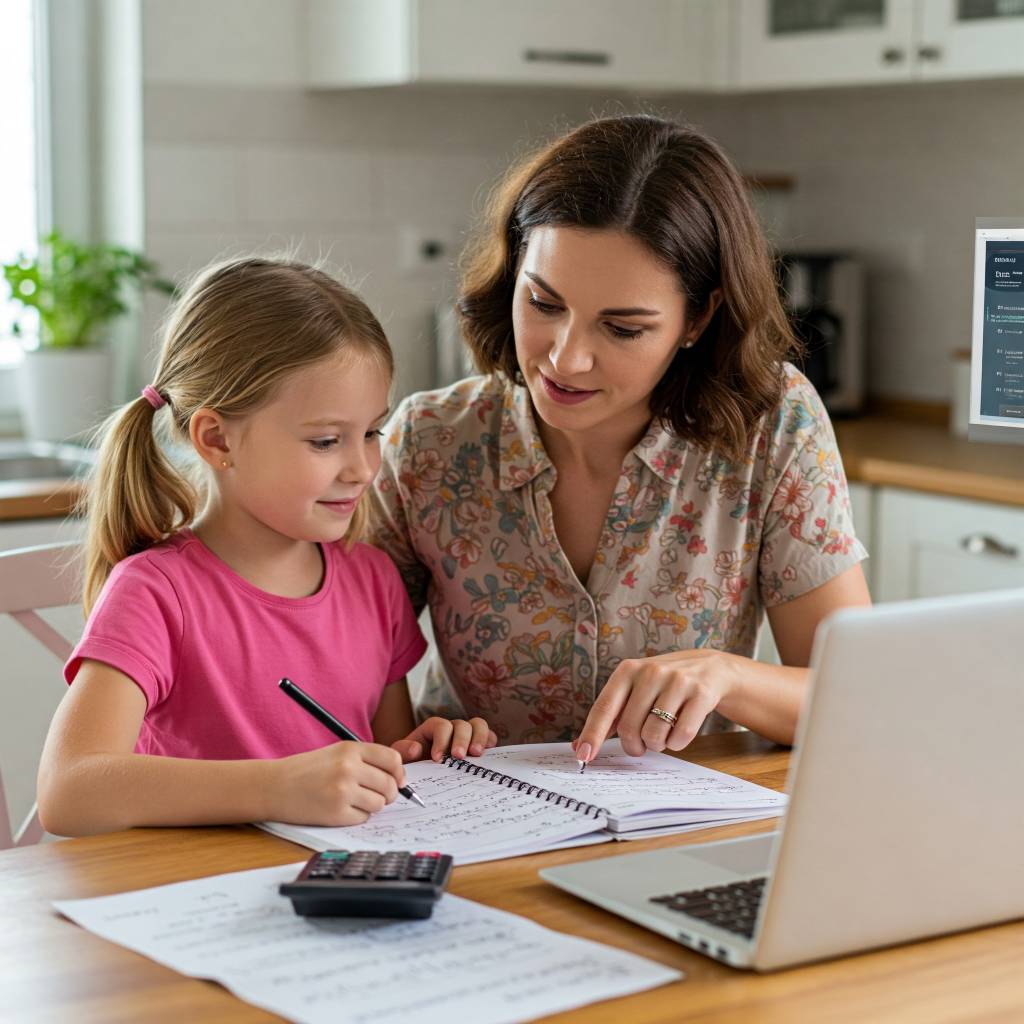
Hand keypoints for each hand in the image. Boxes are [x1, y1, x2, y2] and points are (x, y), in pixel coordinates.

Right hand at [269, 741, 405, 825]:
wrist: (274, 786)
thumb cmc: (307, 770)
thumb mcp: (337, 753)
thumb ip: (367, 760)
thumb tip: (401, 777)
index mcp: (350, 749)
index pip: (392, 759)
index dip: (399, 772)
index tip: (398, 780)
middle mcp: (348, 768)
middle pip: (390, 784)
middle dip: (388, 793)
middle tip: (377, 794)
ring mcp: (342, 791)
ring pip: (379, 804)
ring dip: (371, 805)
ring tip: (354, 800)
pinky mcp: (335, 813)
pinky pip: (363, 818)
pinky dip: (356, 816)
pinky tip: (341, 809)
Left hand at [390, 717, 497, 762]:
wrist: (423, 776)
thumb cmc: (412, 766)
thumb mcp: (401, 758)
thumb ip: (403, 751)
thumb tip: (417, 748)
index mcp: (433, 729)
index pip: (441, 725)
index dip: (441, 739)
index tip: (437, 758)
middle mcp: (452, 729)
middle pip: (461, 724)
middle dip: (461, 739)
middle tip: (458, 757)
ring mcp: (467, 736)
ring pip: (478, 725)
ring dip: (479, 738)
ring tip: (476, 755)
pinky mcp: (479, 746)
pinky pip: (489, 737)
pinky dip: (490, 742)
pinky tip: (487, 755)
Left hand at [573, 650, 742, 761]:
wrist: (711, 668)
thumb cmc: (665, 684)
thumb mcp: (636, 688)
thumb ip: (611, 715)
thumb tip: (579, 745)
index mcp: (628, 670)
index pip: (604, 707)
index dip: (592, 734)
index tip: (583, 755)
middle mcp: (651, 672)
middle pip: (628, 727)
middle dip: (633, 745)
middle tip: (640, 745)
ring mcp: (678, 681)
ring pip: (654, 735)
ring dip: (657, 744)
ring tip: (662, 733)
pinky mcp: (701, 694)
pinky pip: (680, 736)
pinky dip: (677, 743)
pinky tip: (680, 729)